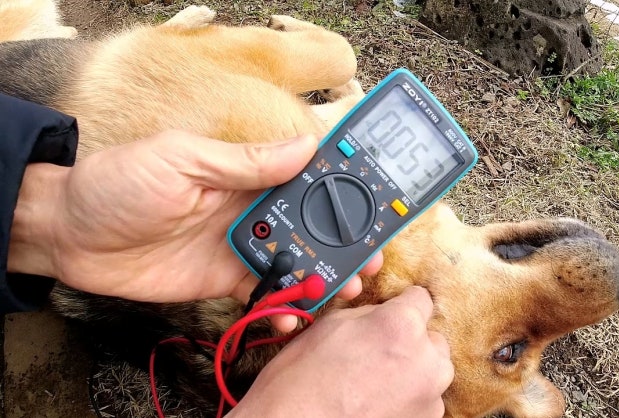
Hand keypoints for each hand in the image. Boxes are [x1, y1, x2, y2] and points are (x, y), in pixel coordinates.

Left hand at [9, 130, 381, 329]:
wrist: (72, 235)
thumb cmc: (119, 183)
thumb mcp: (181, 160)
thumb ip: (243, 161)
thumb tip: (305, 147)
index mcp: (246, 172)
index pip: (306, 176)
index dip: (343, 187)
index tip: (376, 201)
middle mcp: (252, 207)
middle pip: (312, 223)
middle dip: (345, 240)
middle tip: (371, 260)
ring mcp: (241, 244)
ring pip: (296, 260)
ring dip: (323, 275)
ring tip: (346, 291)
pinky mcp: (226, 278)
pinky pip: (266, 292)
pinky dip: (285, 305)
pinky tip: (296, 316)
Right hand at [229, 286, 453, 417]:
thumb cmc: (302, 381)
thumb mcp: (330, 325)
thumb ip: (369, 314)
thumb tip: (382, 313)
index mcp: (402, 325)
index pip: (421, 299)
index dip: (402, 305)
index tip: (392, 314)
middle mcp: (425, 358)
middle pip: (430, 337)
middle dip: (409, 341)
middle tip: (376, 352)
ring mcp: (430, 394)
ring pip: (432, 369)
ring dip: (412, 369)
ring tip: (376, 380)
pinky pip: (426, 398)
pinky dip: (409, 396)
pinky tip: (379, 400)